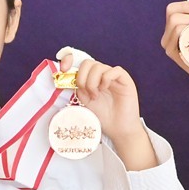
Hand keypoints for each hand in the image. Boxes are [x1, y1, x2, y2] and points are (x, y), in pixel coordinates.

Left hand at [59, 49, 156, 170]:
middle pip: (88, 63)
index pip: (80, 62)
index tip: (63, 69)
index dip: (70, 60)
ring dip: (92, 82)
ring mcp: (114, 76)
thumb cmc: (103, 116)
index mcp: (92, 78)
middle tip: (85, 92)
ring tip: (95, 95)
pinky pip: (114, 70)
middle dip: (82, 77)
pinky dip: (106, 79)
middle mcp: (102, 75)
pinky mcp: (125, 79)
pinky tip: (105, 89)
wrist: (118, 129)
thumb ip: (78, 87)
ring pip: (98, 66)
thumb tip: (69, 76)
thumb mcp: (84, 100)